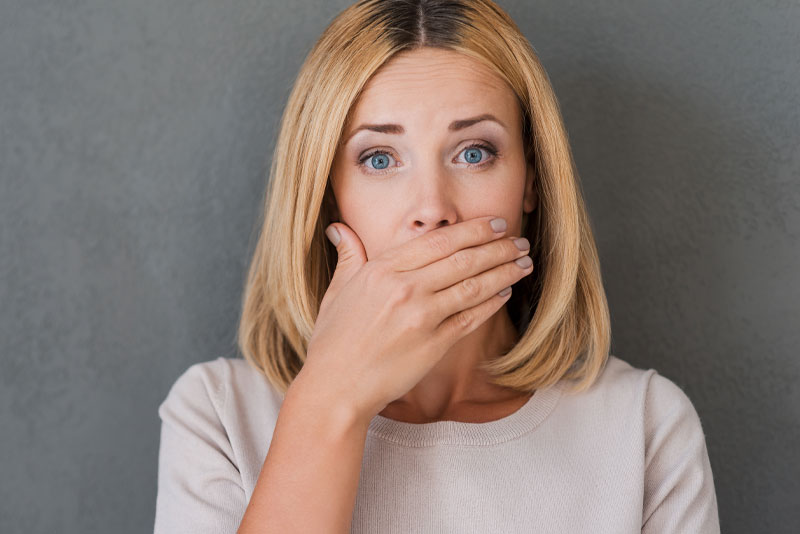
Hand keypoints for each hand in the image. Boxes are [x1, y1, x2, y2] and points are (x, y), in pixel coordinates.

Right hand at [298, 215, 533, 422]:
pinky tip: (505, 294)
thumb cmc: (333, 340)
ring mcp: (421, 317)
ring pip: (473, 286)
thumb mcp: (336, 290)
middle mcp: (404, 288)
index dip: (472, 230)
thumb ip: (349, 256)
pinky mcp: (433, 345)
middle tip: (520, 240)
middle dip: (498, 247)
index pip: (438, 241)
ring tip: (524, 263)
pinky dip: (491, 304)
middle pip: (463, 259)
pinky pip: (470, 318)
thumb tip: (338, 228)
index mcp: (382, 269)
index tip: (494, 223)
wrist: (336, 387)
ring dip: (504, 272)